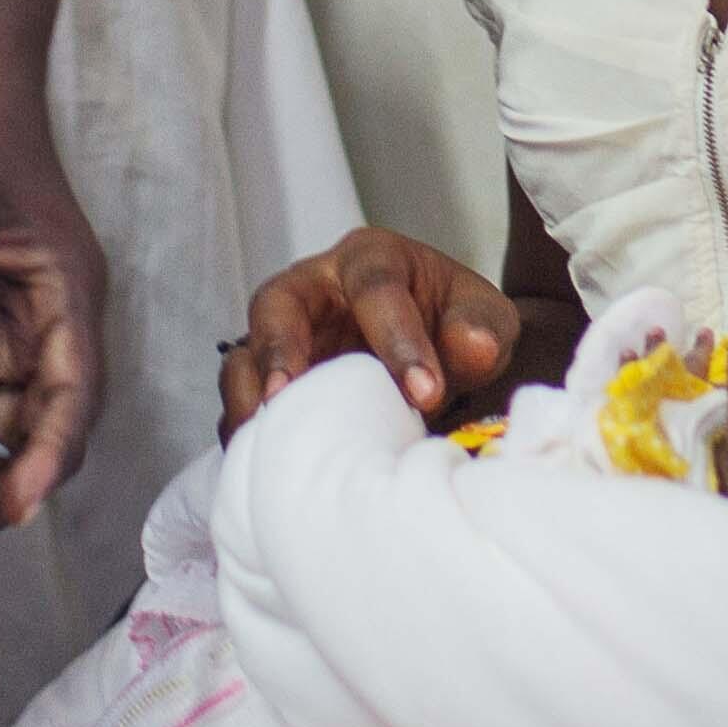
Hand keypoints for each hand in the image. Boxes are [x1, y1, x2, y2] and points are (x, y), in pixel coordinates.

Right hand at [219, 225, 521, 432]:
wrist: (436, 355)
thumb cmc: (453, 325)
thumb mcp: (483, 318)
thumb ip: (481, 327)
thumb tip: (470, 347)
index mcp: (371, 260)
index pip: (375, 288)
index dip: (397, 339)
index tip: (426, 394)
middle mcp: (314, 290)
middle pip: (278, 304)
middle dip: (279, 349)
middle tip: (287, 398)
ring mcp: (285, 338)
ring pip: (246, 356)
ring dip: (250, 398)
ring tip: (266, 440)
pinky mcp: (272, 385)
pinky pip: (244, 405)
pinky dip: (249, 434)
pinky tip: (266, 466)